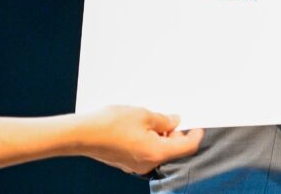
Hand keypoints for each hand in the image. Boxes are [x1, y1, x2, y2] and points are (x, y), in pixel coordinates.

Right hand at [76, 106, 203, 173]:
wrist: (81, 134)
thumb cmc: (111, 124)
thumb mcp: (145, 115)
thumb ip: (165, 120)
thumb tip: (175, 122)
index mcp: (157, 153)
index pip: (187, 147)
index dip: (196, 134)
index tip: (199, 124)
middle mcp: (148, 163)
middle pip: (173, 150)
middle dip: (176, 134)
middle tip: (172, 117)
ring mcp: (136, 165)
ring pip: (158, 150)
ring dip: (161, 136)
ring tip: (153, 119)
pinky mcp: (126, 162)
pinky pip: (146, 152)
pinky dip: (149, 140)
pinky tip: (141, 126)